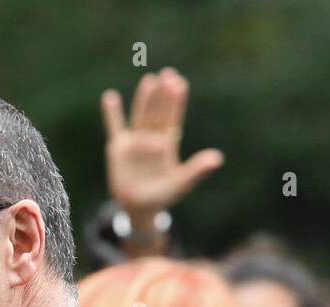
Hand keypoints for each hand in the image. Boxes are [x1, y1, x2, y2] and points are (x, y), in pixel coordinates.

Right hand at [102, 67, 224, 222]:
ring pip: (140, 116)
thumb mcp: (182, 182)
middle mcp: (152, 139)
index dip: (176, 102)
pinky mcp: (119, 148)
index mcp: (168, 145)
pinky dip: (112, 114)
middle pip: (158, 113)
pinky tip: (111, 97)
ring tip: (150, 81)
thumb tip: (218, 158)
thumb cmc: (164, 196)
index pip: (173, 119)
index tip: (180, 84)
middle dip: (163, 95)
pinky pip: (115, 127)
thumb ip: (198, 169)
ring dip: (144, 100)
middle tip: (168, 74)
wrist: (140, 208)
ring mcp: (135, 142)